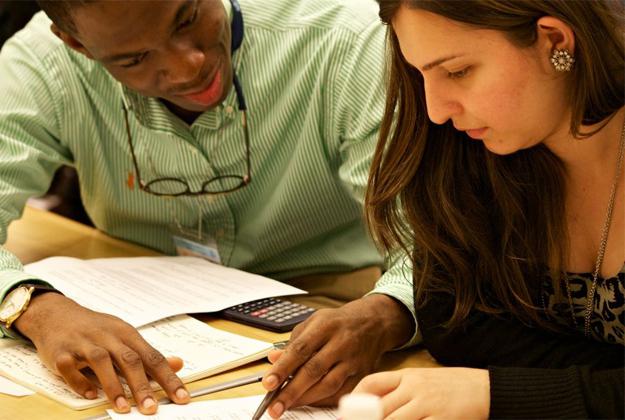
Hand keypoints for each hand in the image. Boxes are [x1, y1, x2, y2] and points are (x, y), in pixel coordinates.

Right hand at [14, 292, 189, 413]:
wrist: (57, 314)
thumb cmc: (96, 329)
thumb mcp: (125, 336)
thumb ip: (148, 354)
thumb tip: (178, 364)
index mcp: (127, 334)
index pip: (153, 357)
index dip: (168, 378)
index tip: (181, 397)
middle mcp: (107, 336)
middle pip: (129, 359)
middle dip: (141, 386)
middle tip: (151, 408)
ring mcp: (83, 343)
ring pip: (101, 361)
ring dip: (113, 386)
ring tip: (123, 408)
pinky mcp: (60, 352)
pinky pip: (69, 367)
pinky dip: (80, 382)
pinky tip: (91, 395)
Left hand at [262, 295, 413, 417]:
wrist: (374, 323)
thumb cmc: (339, 323)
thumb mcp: (314, 322)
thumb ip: (293, 342)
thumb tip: (273, 360)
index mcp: (325, 326)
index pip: (301, 349)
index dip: (282, 368)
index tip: (268, 383)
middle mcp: (341, 342)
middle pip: (314, 370)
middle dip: (291, 391)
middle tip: (273, 406)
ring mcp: (353, 360)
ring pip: (328, 385)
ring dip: (305, 399)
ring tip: (286, 406)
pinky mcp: (362, 374)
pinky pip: (341, 393)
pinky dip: (322, 400)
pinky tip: (308, 402)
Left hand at [352, 368, 489, 418]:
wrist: (487, 389)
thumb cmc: (454, 387)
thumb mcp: (424, 381)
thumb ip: (401, 391)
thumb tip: (374, 407)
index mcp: (409, 375)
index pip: (373, 382)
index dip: (355, 397)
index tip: (346, 412)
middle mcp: (414, 388)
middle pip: (378, 406)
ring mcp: (427, 404)